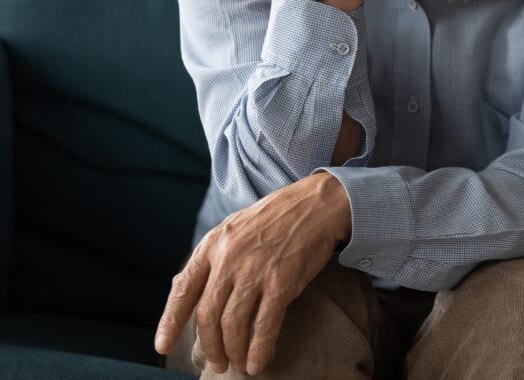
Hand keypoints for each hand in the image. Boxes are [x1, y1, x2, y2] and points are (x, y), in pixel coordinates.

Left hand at [154, 173, 351, 375]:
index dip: (170, 321)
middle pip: (208, 315)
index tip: (162, 346)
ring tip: (238, 365)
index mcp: (212, 245)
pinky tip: (257, 362)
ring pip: (233, 324)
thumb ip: (213, 258)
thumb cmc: (275, 218)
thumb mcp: (233, 229)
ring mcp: (255, 270)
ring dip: (233, 352)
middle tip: (218, 363)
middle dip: (210, 346)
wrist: (315, 204)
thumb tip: (189, 290)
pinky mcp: (282, 281)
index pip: (183, 289)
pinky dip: (259, 349)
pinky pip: (264, 324)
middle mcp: (229, 258)